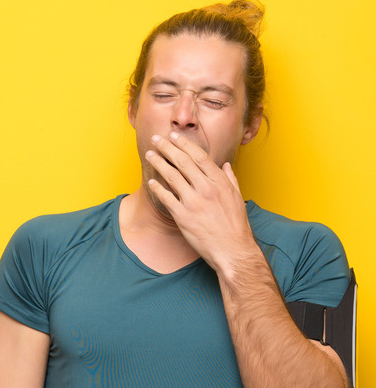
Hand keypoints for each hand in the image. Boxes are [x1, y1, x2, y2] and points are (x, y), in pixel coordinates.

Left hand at [145, 132, 255, 272]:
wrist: (233, 251)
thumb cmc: (235, 226)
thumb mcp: (237, 198)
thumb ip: (230, 179)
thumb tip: (225, 165)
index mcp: (220, 182)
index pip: (199, 157)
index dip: (184, 144)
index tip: (174, 136)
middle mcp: (207, 189)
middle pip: (183, 162)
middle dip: (167, 148)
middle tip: (156, 138)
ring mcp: (194, 202)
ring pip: (172, 176)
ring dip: (159, 163)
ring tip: (149, 154)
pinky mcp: (183, 217)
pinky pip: (166, 198)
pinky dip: (157, 188)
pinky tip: (151, 181)